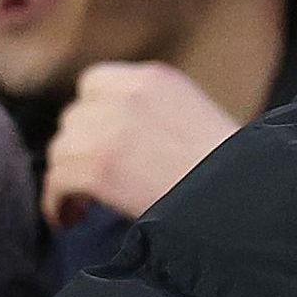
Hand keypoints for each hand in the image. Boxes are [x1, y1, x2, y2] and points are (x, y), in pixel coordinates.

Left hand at [37, 61, 241, 225]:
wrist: (241, 194)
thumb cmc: (226, 166)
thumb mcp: (190, 113)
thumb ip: (146, 109)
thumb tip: (105, 132)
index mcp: (153, 78)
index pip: (93, 84)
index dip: (92, 116)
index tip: (100, 141)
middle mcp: (126, 96)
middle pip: (73, 119)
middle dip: (79, 149)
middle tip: (94, 178)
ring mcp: (108, 131)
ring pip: (60, 151)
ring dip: (68, 178)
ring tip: (84, 204)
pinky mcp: (96, 168)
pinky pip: (55, 183)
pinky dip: (58, 205)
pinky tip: (73, 218)